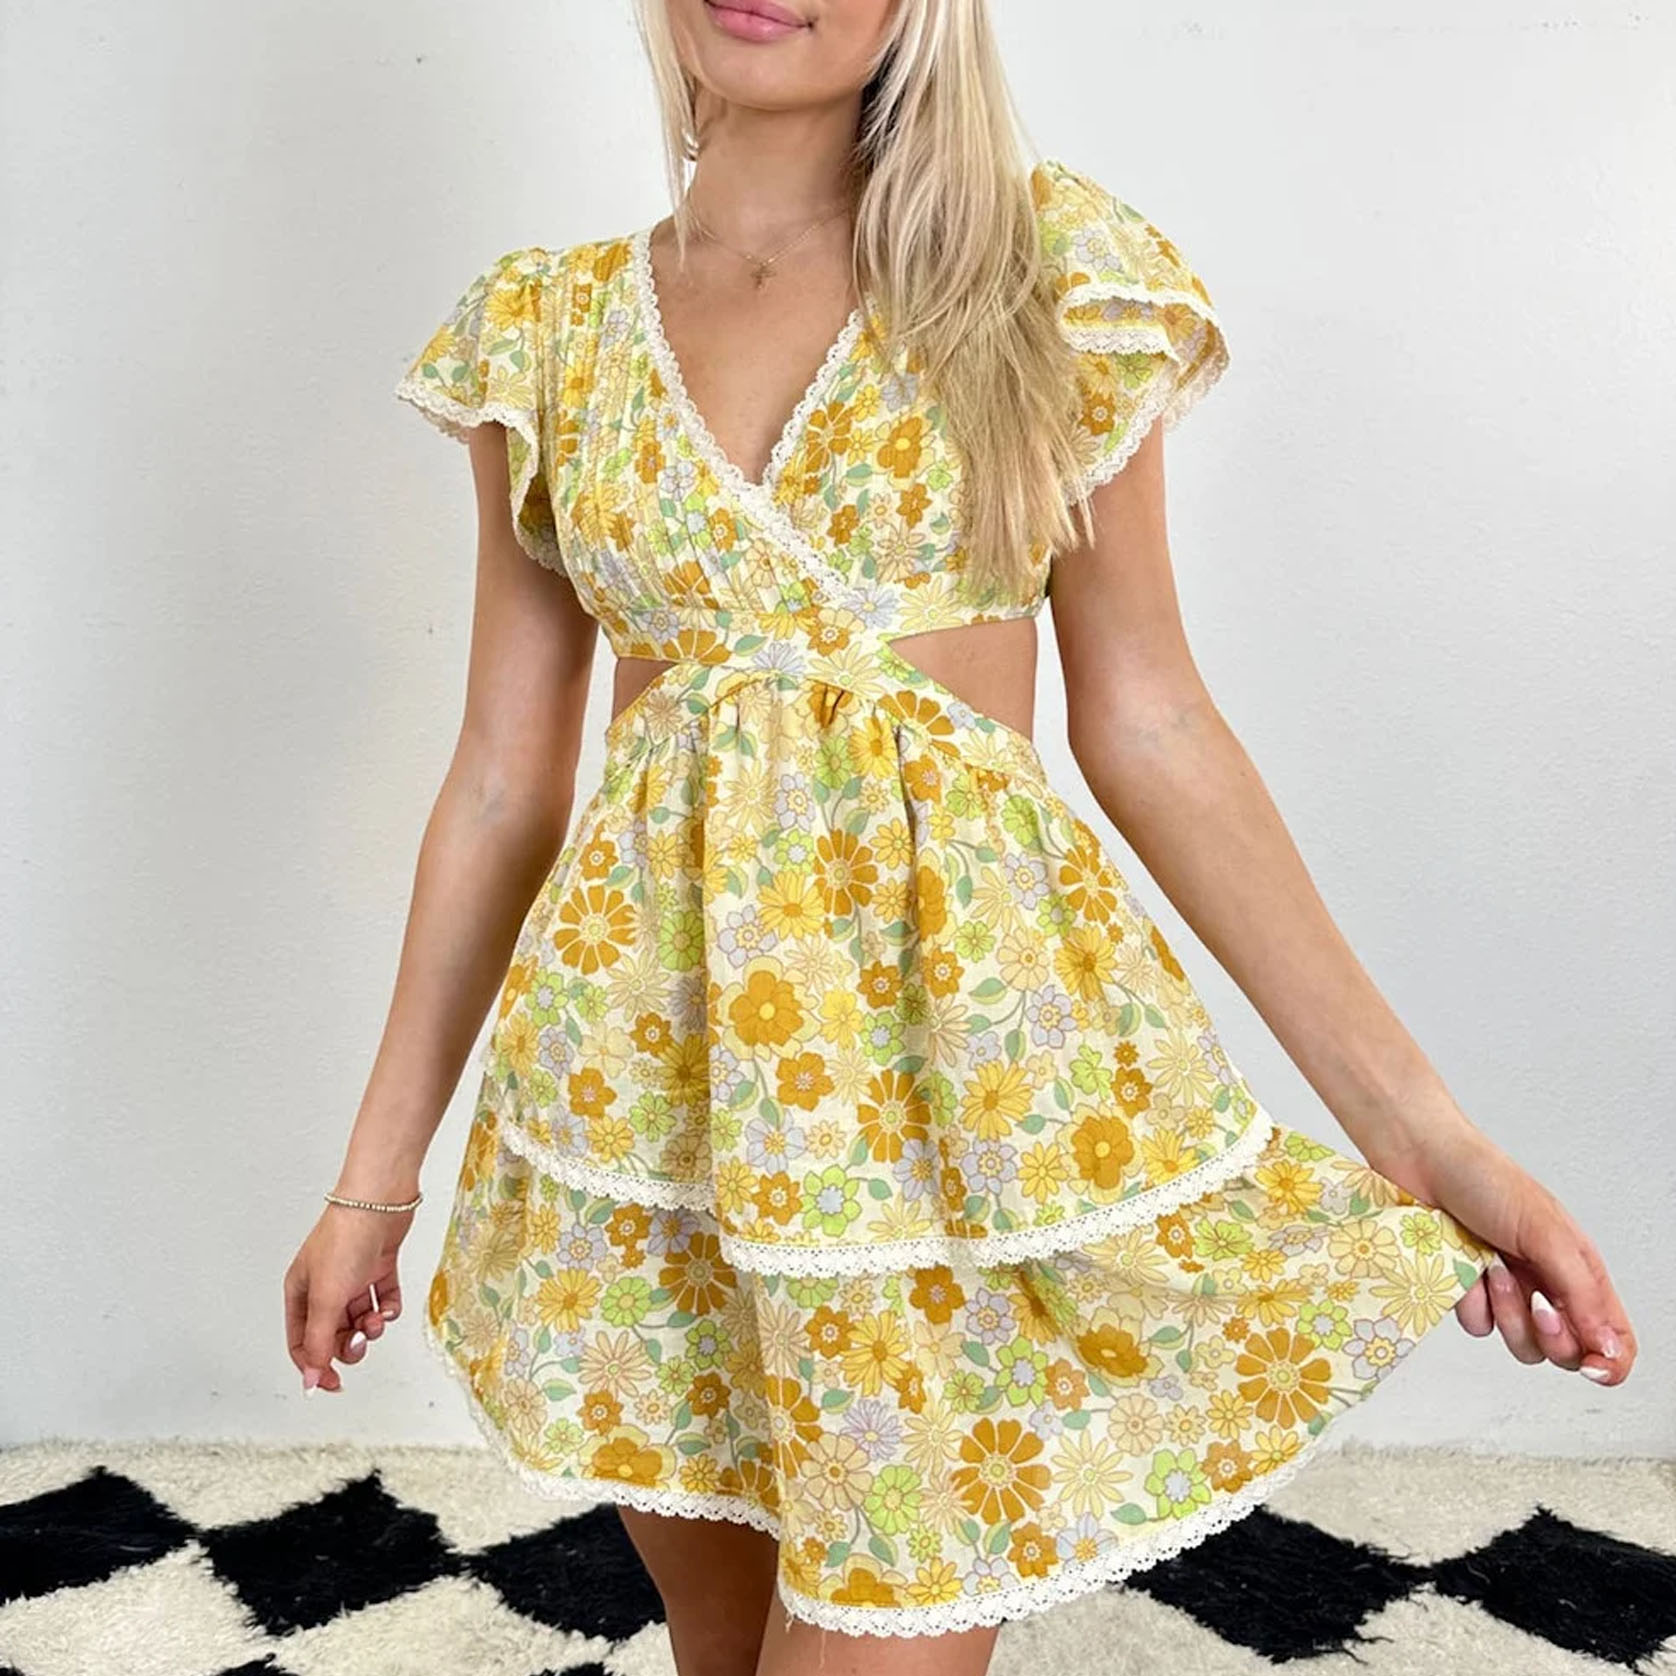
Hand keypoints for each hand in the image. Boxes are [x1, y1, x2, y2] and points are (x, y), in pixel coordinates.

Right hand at [283, 1195, 412, 1393]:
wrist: (380, 1202)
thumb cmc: (344, 1240)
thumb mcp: (326, 1298)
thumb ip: (318, 1341)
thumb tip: (311, 1379)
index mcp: (300, 1293)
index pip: (301, 1343)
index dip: (316, 1366)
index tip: (334, 1383)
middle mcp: (324, 1287)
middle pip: (333, 1334)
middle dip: (348, 1344)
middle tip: (360, 1340)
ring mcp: (352, 1278)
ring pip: (359, 1320)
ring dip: (370, 1326)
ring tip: (375, 1317)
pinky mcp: (378, 1269)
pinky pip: (383, 1301)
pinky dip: (388, 1308)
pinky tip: (388, 1302)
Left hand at [1372, 1126, 1635, 1386]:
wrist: (1417, 1157)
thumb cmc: (1483, 1177)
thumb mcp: (1546, 1232)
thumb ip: (1581, 1292)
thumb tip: (1609, 1347)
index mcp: (1578, 1268)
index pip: (1613, 1335)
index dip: (1609, 1360)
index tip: (1590, 1365)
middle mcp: (1546, 1283)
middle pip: (1567, 1352)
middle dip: (1551, 1335)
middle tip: (1536, 1301)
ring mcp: (1506, 1290)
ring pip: (1521, 1345)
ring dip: (1507, 1312)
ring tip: (1493, 1267)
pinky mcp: (1466, 1291)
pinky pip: (1478, 1325)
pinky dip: (1470, 1299)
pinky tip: (1464, 1264)